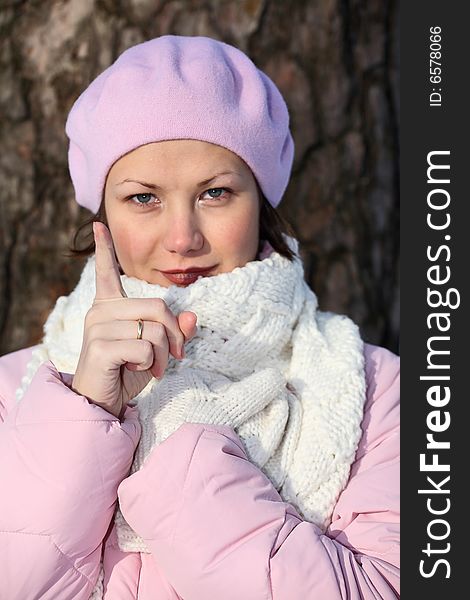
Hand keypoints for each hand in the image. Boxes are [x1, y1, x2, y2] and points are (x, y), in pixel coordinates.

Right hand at [71, 221, 196, 417]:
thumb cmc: (126, 371)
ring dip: (162, 354)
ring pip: (154, 329)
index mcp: (109, 306)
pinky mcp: (100, 347)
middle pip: (157, 307)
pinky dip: (150, 363)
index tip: (100, 225)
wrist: (102, 402)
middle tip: (173, 357)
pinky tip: (136, 370)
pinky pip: (144, 347)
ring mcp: (98, 328)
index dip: (105, 249)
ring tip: (151, 366)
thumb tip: (192, 317)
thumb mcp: (154, 350)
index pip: (106, 272)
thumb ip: (172, 331)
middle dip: (173, 335)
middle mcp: (100, 311)